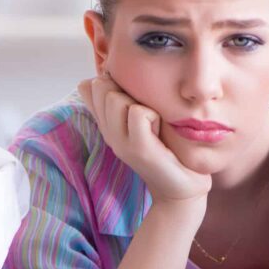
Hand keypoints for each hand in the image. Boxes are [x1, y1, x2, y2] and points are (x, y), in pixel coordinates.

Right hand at [77, 74, 210, 204]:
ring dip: (139, 102)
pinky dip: (153, 116)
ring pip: (116, 99)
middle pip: (101, 87)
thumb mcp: (139, 121)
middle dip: (125, 89)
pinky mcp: (138, 149)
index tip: (132, 97)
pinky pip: (138, 113)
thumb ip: (119, 103)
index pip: (89, 88)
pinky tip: (159, 131)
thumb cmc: (166, 150)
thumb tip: (87, 81)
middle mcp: (108, 133)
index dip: (111, 80)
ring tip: (152, 123)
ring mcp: (120, 142)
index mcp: (107, 124)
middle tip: (145, 112)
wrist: (181, 188)